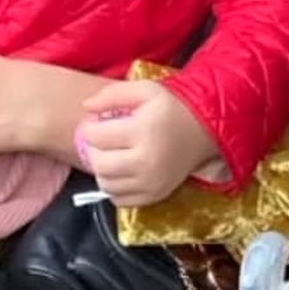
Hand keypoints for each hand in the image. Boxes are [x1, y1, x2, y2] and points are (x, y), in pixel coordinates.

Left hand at [78, 80, 228, 207]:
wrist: (202, 131)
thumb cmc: (170, 107)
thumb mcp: (146, 90)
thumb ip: (113, 94)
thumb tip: (86, 106)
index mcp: (144, 130)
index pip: (98, 136)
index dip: (91, 128)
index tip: (96, 123)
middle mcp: (146, 160)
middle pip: (99, 164)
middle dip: (93, 151)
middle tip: (100, 141)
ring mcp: (150, 182)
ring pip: (106, 184)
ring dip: (102, 170)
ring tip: (110, 154)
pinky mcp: (154, 196)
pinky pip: (119, 199)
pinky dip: (114, 187)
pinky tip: (121, 170)